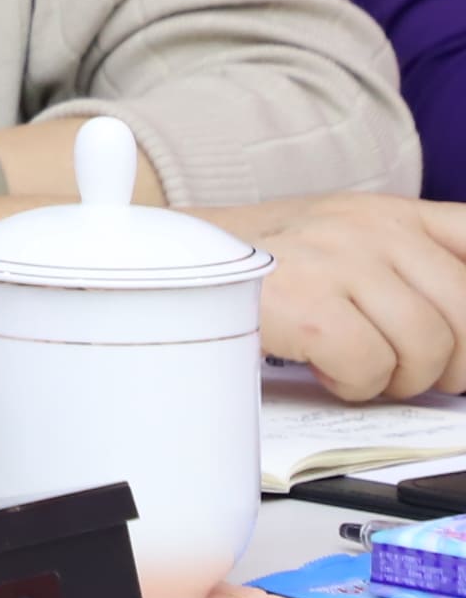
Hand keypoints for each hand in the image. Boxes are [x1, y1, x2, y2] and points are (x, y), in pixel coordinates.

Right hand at [197, 191, 465, 400]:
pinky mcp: (306, 303)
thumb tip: (458, 336)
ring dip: (397, 379)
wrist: (163, 262)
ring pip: (427, 347)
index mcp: (388, 213)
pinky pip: (372, 367)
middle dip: (450, 363)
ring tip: (358, 370)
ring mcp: (338, 260)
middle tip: (413, 374)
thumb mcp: (340, 245)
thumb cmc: (255, 270)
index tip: (460, 342)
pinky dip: (352, 385)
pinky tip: (324, 370)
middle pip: (465, 310)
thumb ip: (405, 269)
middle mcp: (370, 227)